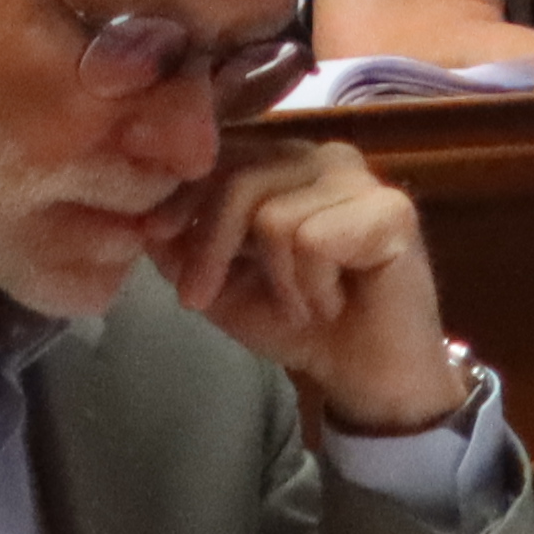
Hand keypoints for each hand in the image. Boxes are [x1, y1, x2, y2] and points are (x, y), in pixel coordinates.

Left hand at [153, 134, 463, 440]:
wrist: (366, 377)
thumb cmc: (297, 324)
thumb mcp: (224, 287)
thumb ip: (185, 250)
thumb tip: (142, 221)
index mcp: (285, 162)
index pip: (221, 156)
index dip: (182, 196)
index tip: (151, 234)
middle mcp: (323, 156)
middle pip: (238, 180)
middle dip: (210, 248)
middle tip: (201, 300)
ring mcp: (361, 178)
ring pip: (274, 217)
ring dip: (278, 283)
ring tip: (304, 304)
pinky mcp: (391, 210)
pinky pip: (313, 241)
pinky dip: (311, 288)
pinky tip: (334, 302)